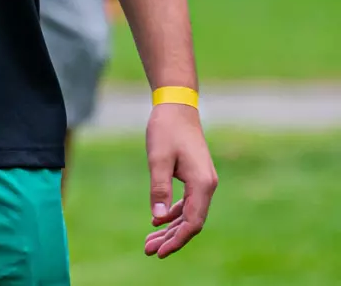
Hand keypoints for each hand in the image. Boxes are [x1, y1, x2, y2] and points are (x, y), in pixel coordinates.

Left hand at [144, 102, 217, 257]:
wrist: (177, 105)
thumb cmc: (166, 129)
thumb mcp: (158, 158)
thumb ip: (159, 188)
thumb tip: (157, 218)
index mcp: (202, 183)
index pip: (192, 222)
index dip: (176, 240)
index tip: (159, 252)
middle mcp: (207, 185)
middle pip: (191, 221)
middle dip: (171, 238)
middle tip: (148, 250)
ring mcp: (203, 181)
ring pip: (189, 213)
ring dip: (171, 228)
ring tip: (150, 240)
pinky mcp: (196, 176)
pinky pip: (187, 202)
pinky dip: (173, 213)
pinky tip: (158, 220)